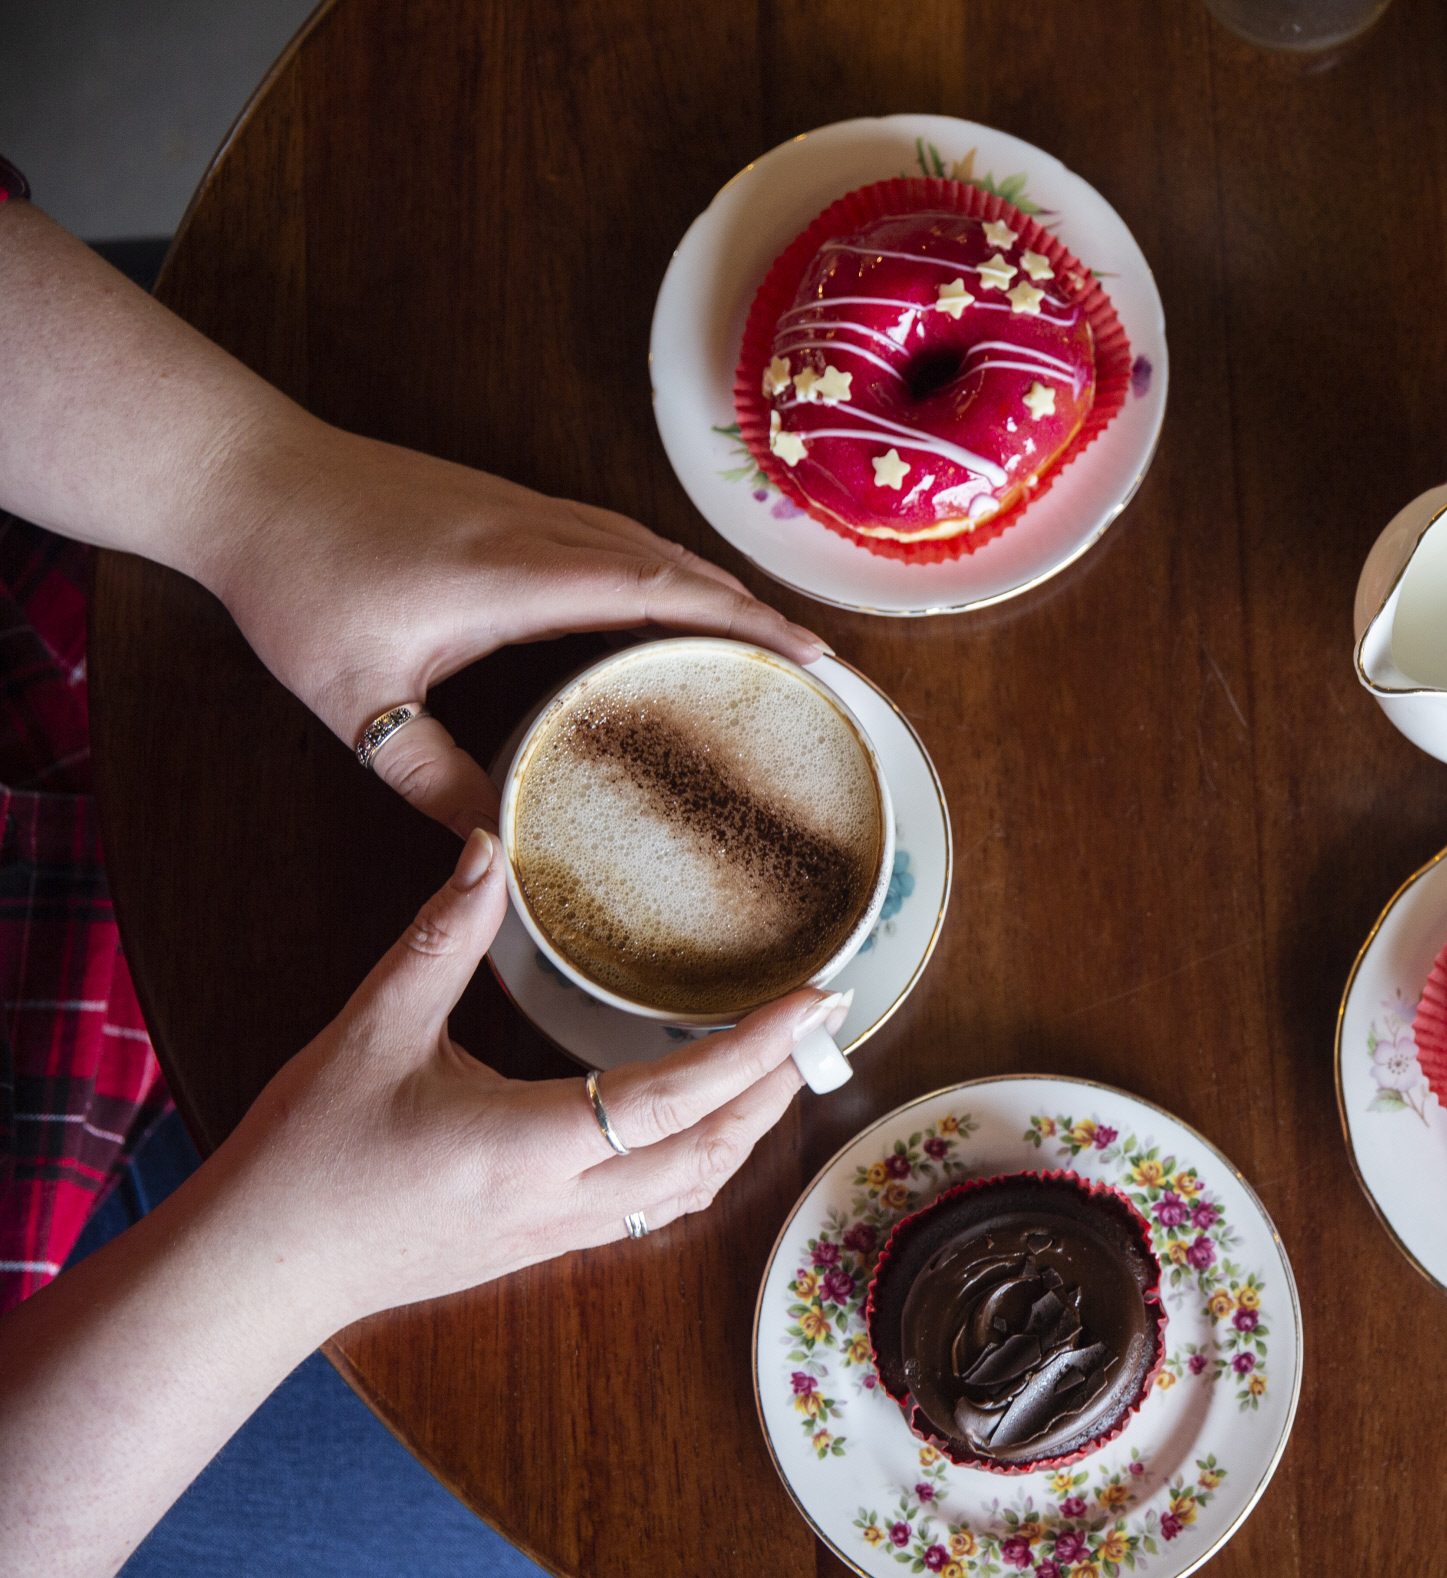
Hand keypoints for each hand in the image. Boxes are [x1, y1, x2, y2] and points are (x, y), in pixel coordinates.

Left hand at [205, 422, 828, 838]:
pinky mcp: (509, 503)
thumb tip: (495, 845)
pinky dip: (667, 568)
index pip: (662, 592)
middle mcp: (539, 531)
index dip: (744, 623)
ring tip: (764, 640)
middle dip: (755, 612)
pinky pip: (616, 534)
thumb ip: (429, 776)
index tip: (809, 657)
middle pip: (677, 565)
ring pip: (650, 543)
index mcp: (520, 575)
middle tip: (816, 666)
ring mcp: (527, 508)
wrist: (244, 477)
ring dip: (715, 586)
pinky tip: (672, 598)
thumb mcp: (356, 701)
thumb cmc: (298, 579)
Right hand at [213, 826, 835, 1323]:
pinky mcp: (541, 1248)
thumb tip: (485, 850)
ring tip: (781, 1066)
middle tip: (821, 1024)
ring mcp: (555, 1236)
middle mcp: (559, 1203)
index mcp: (526, 1148)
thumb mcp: (368, 1034)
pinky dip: (700, 1162)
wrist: (253, 1273)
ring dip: (747, 1131)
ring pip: (687, 1193)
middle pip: (709, 1154)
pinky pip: (650, 1211)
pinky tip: (705, 1123)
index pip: (674, 1098)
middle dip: (777, 1091)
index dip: (756, 1050)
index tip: (814, 1002)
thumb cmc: (304, 1158)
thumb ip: (437, 942)